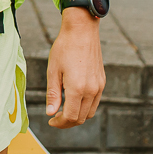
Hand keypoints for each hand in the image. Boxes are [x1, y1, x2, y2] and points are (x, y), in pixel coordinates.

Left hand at [46, 7, 104, 127]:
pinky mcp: (102, 82)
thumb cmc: (64, 48)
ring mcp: (99, 86)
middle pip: (81, 118)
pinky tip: (73, 100)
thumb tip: (50, 113)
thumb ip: (53, 94)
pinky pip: (95, 102)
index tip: (51, 120)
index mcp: (77, 88)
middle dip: (67, 122)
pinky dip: (84, 107)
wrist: (82, 31)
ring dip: (77, 116)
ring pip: (89, 112)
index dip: (59, 123)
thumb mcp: (53, 70)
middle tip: (55, 118)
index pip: (70, 116)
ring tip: (63, 110)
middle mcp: (91, 90)